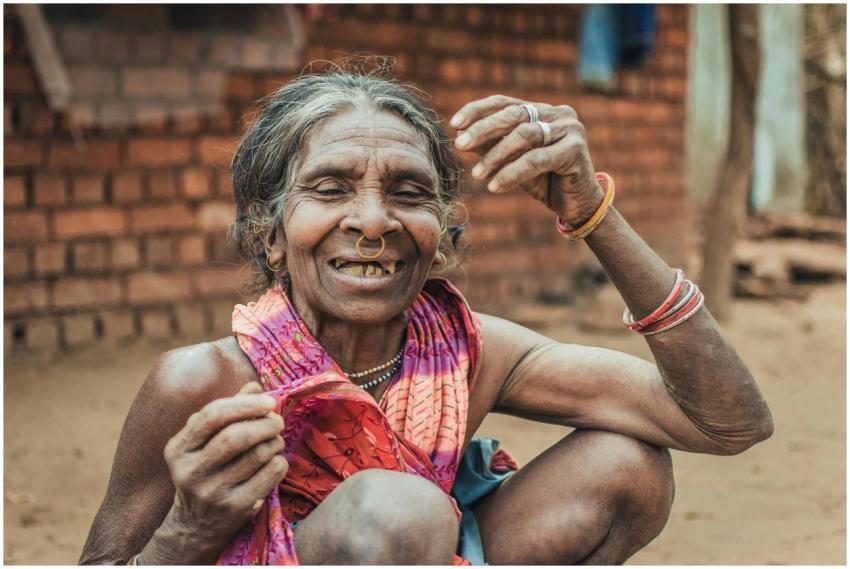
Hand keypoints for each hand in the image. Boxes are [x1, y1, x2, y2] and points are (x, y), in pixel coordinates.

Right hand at [162, 382, 287, 549]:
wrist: (194, 526)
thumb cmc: (203, 471)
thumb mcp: (202, 442)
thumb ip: (226, 412)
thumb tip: (254, 386)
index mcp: (179, 449)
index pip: (212, 416)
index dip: (245, 404)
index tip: (267, 400)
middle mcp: (192, 471)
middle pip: (236, 437)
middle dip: (264, 423)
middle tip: (277, 420)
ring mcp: (213, 493)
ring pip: (257, 455)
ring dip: (274, 442)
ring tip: (276, 439)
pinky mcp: (235, 508)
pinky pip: (269, 475)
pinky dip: (279, 462)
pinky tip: (276, 459)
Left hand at [451, 95, 604, 226]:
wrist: (577, 205)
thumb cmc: (544, 180)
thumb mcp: (512, 162)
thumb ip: (492, 147)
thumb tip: (460, 136)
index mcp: (542, 111)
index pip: (505, 102)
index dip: (478, 110)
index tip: (454, 124)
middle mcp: (558, 113)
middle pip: (514, 115)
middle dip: (483, 129)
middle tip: (460, 144)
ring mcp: (570, 129)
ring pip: (524, 136)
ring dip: (496, 155)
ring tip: (477, 174)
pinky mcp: (575, 150)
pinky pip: (536, 160)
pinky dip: (512, 173)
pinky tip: (494, 186)